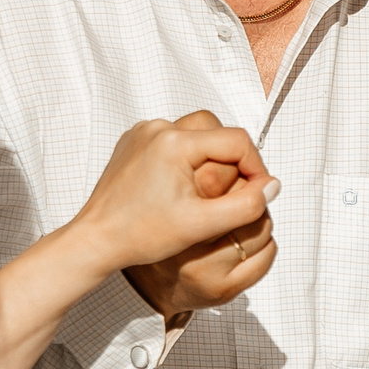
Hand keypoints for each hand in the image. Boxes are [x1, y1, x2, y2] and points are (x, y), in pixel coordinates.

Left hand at [70, 111, 278, 316]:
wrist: (96, 240)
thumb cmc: (141, 235)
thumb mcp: (202, 225)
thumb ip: (245, 206)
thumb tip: (273, 186)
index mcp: (175, 143)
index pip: (237, 141)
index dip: (256, 167)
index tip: (258, 194)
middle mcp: (158, 129)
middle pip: (216, 129)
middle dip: (232, 158)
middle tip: (234, 190)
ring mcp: (143, 133)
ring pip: (195, 132)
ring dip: (209, 156)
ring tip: (208, 190)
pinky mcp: (133, 141)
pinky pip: (172, 139)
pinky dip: (186, 157)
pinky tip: (181, 186)